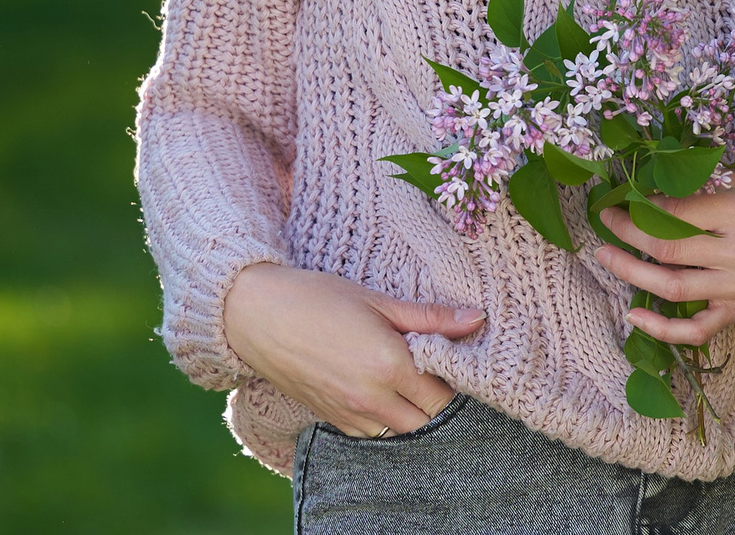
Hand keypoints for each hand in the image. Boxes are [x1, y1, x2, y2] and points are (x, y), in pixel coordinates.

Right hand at [220, 263, 484, 437]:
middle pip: (429, 419)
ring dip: (415, 413)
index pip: (445, 392)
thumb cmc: (318, 298)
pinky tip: (384, 391)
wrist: (257, 315)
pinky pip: (375, 434)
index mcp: (389, 366)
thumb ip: (430, 318)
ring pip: (403, 432)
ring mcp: (351, 415)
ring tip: (410, 379)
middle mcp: (372, 399)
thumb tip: (477, 319)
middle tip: (435, 367)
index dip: (456, 376)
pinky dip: (389, 420)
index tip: (454, 355)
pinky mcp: (334, 421)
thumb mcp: (377, 301)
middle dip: (439, 399)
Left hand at [592, 174, 734, 346]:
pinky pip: (696, 330)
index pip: (676, 215)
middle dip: (629, 236)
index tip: (620, 204)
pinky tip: (634, 316)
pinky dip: (662, 329)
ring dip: (632, 274)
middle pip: (669, 251)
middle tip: (607, 223)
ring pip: (674, 288)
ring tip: (607, 257)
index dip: (641, 210)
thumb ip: (696, 187)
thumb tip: (643, 194)